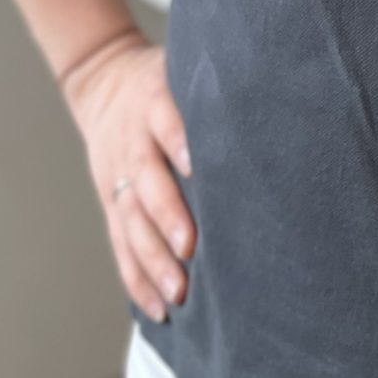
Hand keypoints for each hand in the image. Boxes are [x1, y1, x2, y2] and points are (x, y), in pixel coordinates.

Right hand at [64, 35, 196, 322]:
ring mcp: (117, 176)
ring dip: (152, 260)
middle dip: (166, 216)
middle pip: (145, 180)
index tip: (195, 166)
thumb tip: (273, 101)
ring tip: (178, 293)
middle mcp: (132, 142)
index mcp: (153, 102)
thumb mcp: (183, 69)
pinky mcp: (111, 204)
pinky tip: (158, 308)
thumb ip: (215, 89)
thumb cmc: (167, 82)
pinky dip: (136, 279)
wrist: (105, 82)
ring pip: (130, 222)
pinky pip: (120, 245)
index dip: (178, 140)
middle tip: (191, 247)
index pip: (164, 119)